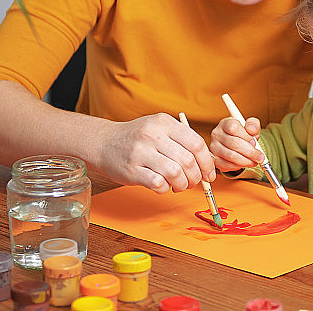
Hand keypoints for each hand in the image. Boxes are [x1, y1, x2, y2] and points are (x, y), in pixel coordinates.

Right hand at [94, 113, 215, 193]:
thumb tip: (207, 163)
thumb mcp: (159, 128)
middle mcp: (153, 135)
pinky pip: (158, 184)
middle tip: (193, 182)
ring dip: (182, 185)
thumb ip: (181, 140)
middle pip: (188, 160)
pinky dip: (165, 189)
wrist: (103, 142)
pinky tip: (163, 186)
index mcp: (164, 123)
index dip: (207, 162)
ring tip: (179, 185)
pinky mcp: (132, 170)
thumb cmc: (137, 138)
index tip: (209, 174)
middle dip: (196, 177)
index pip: (196, 143)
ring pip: (175, 173)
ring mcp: (141, 152)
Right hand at [209, 116, 263, 172]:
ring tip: (254, 161)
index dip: (246, 136)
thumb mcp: (251, 127)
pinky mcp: (215, 160)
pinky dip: (238, 166)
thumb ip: (253, 125)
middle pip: (233, 143)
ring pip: (231, 156)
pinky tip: (245, 164)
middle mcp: (217, 134)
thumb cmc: (243, 134)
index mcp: (225, 123)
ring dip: (246, 161)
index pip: (233, 128)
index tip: (255, 143)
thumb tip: (251, 130)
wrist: (235, 145)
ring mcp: (214, 148)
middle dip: (250, 152)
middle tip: (260, 157)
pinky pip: (227, 165)